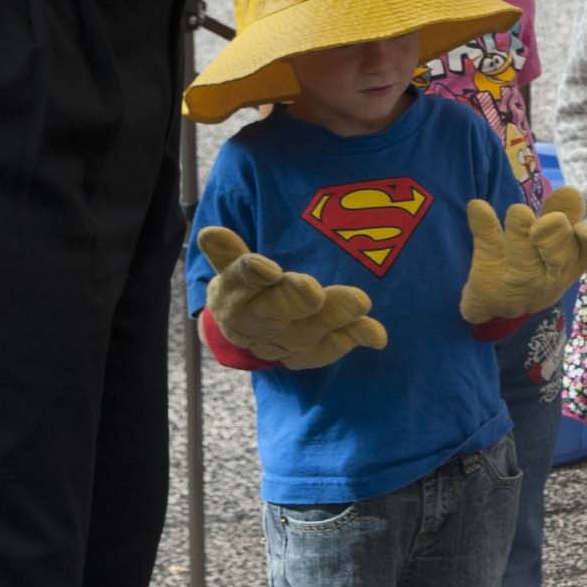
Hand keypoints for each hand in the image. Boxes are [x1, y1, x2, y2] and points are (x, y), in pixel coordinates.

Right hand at [196, 226, 386, 369]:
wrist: (248, 333)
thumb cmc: (246, 286)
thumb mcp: (229, 266)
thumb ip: (226, 250)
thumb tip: (208, 233)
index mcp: (235, 294)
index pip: (240, 281)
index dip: (252, 274)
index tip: (267, 267)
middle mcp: (260, 322)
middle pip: (277, 310)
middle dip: (295, 299)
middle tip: (314, 289)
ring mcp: (287, 341)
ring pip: (310, 330)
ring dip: (335, 316)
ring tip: (360, 302)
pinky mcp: (311, 353)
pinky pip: (334, 348)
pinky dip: (356, 339)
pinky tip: (377, 334)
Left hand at [461, 185, 586, 324]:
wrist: (499, 308)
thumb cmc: (536, 268)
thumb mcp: (554, 245)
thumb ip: (563, 216)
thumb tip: (571, 192)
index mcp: (569, 266)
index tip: (585, 228)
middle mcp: (546, 277)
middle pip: (556, 257)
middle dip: (555, 237)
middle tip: (551, 220)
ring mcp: (516, 280)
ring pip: (522, 259)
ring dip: (521, 233)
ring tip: (518, 210)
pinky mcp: (488, 280)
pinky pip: (487, 250)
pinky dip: (484, 227)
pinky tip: (477, 206)